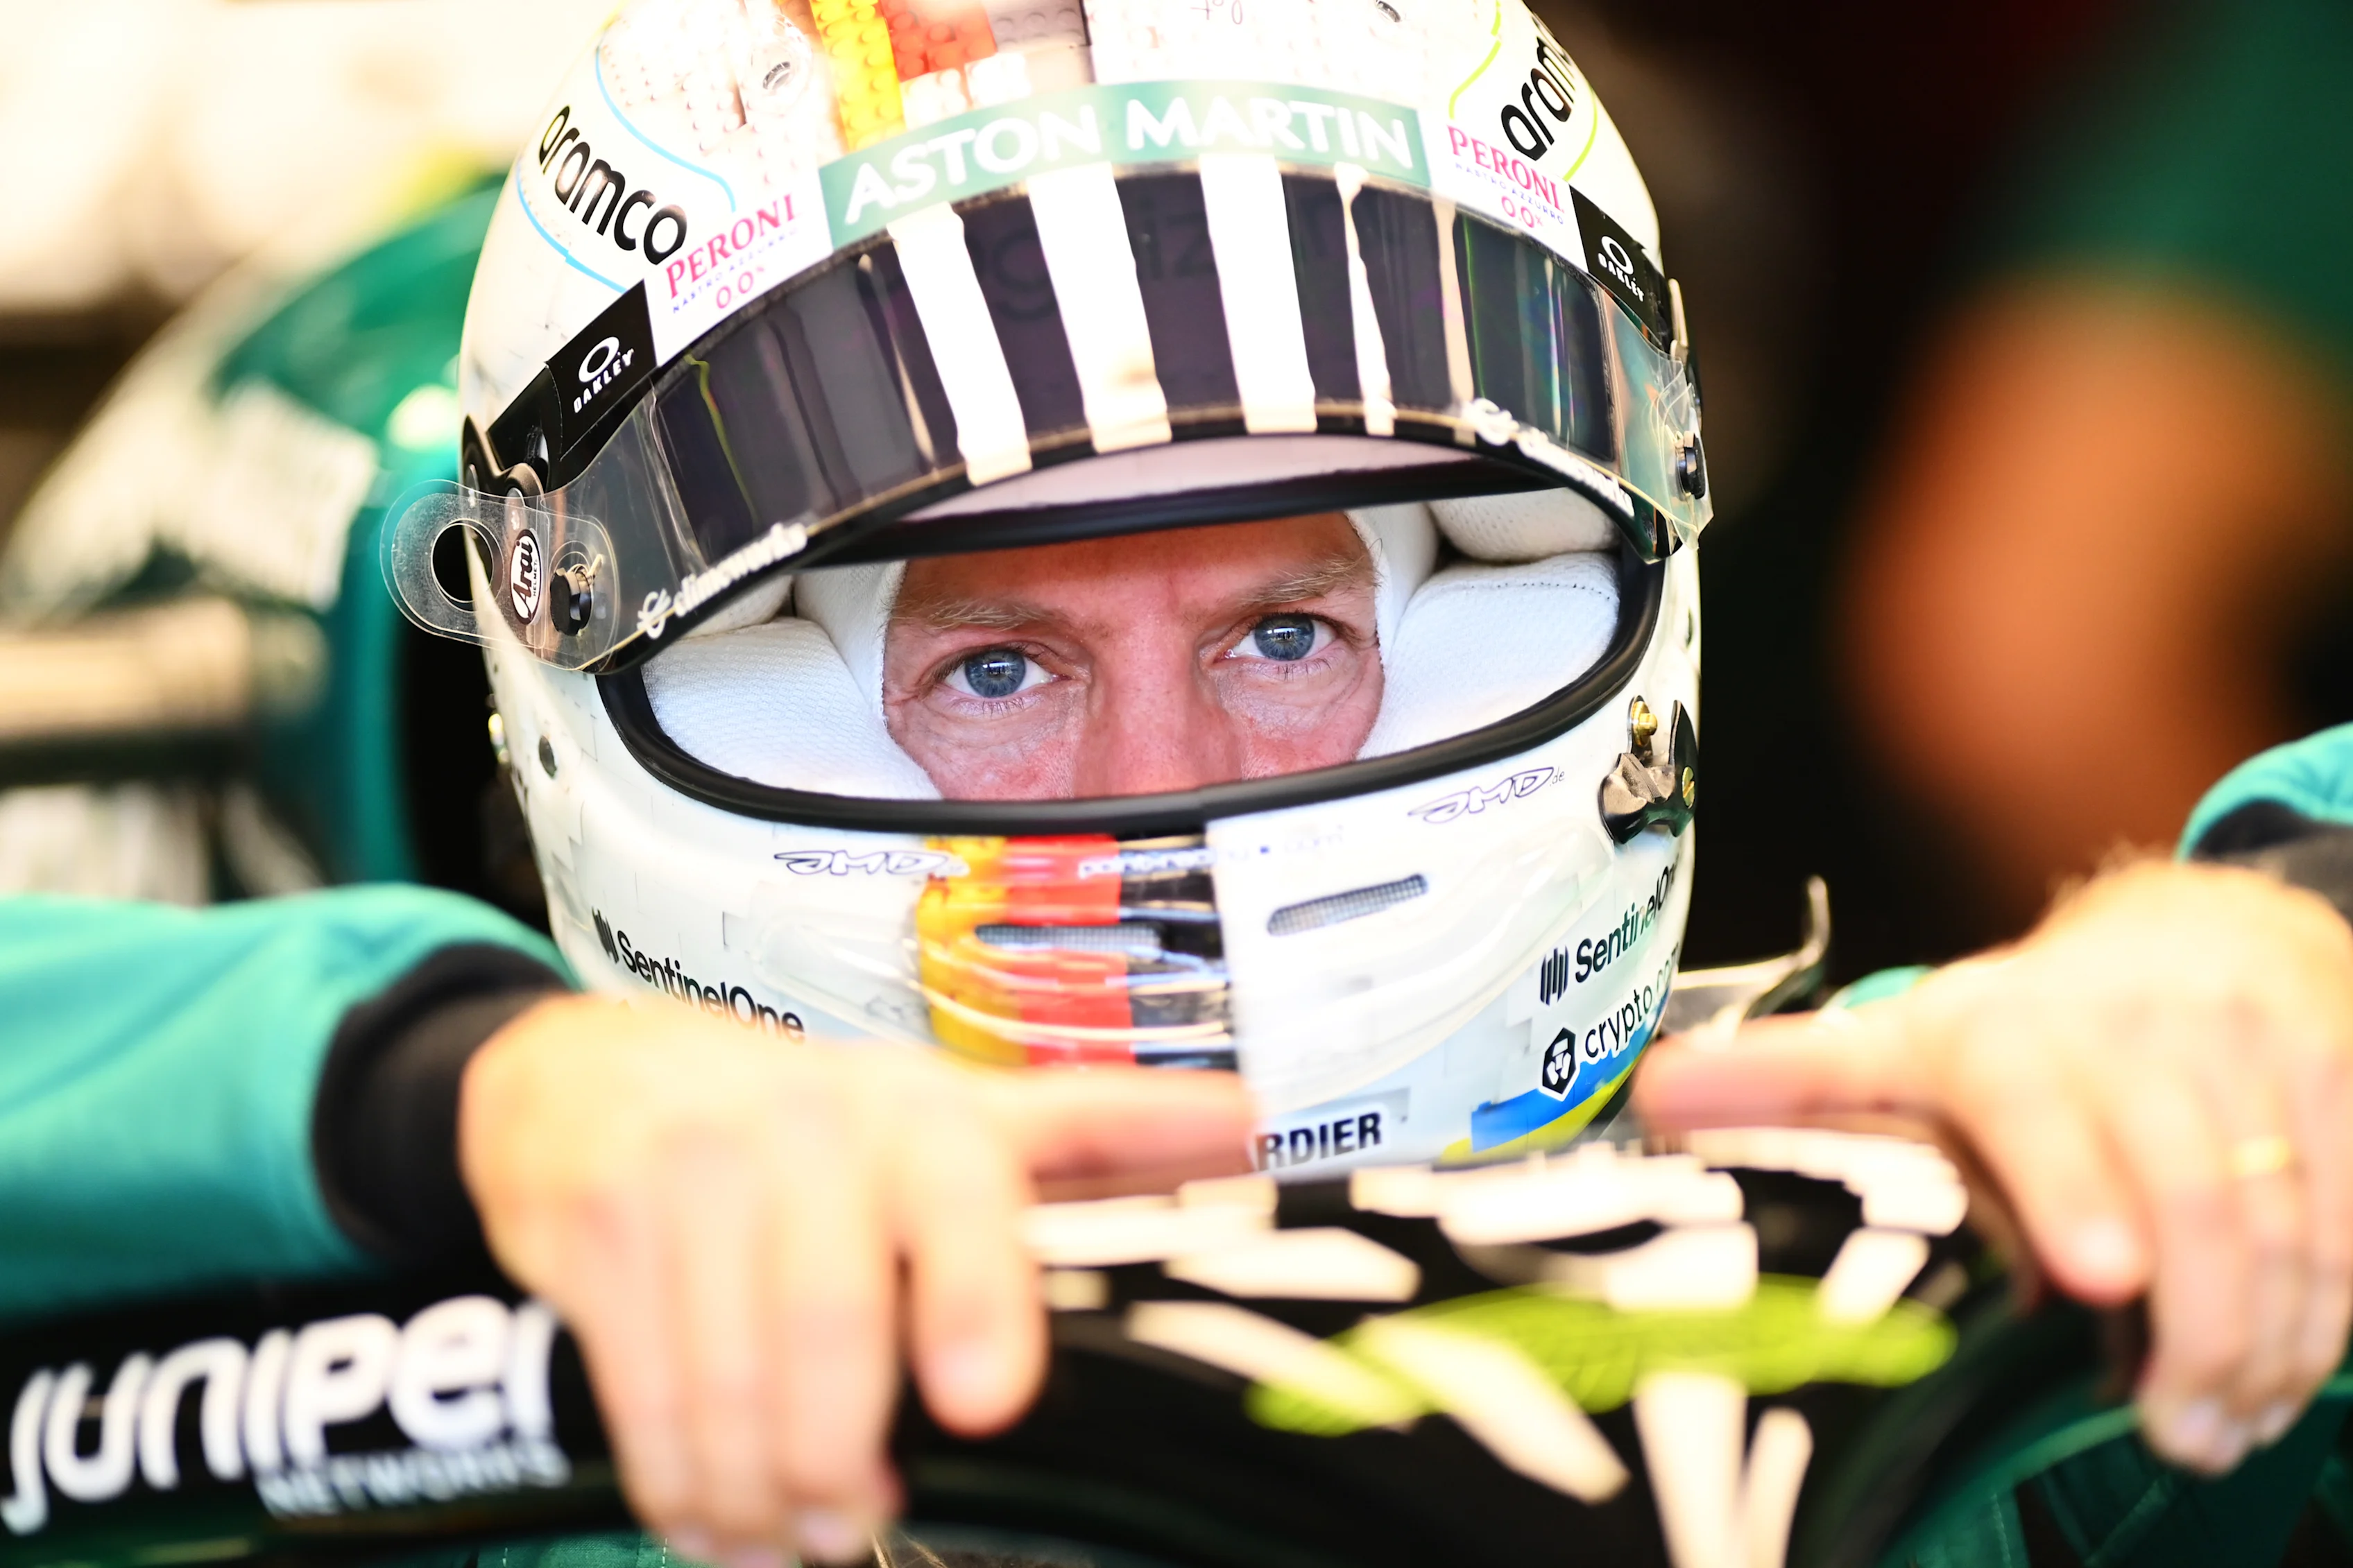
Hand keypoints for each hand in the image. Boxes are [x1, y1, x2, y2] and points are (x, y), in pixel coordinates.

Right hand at [459, 994, 1254, 1564]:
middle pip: (829, 1321)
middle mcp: (806, 1128)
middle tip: (861, 1528)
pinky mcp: (595, 1225)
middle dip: (842, 1452)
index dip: (975, 1291)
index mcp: (922, 1114)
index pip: (962, 1196)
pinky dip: (678, 1481)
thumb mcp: (960, 1113)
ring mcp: (689, 1170)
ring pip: (729, 1375)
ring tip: (792, 1540)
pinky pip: (641, 1388)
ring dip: (760, 1491)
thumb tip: (1258, 1125)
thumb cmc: (818, 1121)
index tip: (985, 1399)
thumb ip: (1102, 1136)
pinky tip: (710, 1520)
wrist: (597, 1072)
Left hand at [1635, 860, 2352, 1472]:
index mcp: (2002, 1026)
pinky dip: (2324, 1312)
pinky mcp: (2338, 1080)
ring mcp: (2249, 1052)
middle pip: (2191, 1187)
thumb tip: (1650, 1095)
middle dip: (2195, 1325)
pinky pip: (2349, 1216)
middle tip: (2173, 1431)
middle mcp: (2135, 1027)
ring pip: (2283, 1219)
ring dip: (2263, 1344)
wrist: (2195, 932)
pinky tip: (2281, 1377)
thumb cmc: (2018, 1025)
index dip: (2068, 1183)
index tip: (2093, 1275)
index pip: (2036, 1099)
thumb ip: (1785, 1081)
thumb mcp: (1894, 1043)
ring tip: (2218, 1426)